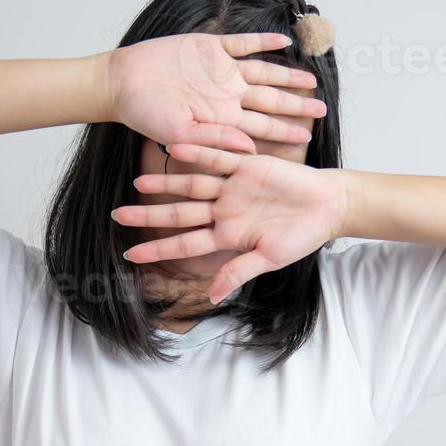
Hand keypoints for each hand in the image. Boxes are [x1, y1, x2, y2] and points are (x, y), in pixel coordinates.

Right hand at [105, 33, 325, 152]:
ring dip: (288, 75)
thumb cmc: (144, 114)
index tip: (309, 137)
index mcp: (223, 117)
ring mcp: (221, 70)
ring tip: (311, 79)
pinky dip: (262, 41)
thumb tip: (251, 149)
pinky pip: (243, 43)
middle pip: (271, 101)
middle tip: (322, 110)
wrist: (122, 83)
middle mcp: (228, 94)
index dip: (286, 131)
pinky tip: (283, 41)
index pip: (263, 127)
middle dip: (297, 106)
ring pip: (264, 72)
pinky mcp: (210, 47)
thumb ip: (214, 140)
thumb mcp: (179, 133)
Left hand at [112, 145, 351, 303]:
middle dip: (149, 215)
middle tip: (117, 215)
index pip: (185, 243)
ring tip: (138, 183)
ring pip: (191, 185)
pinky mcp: (247, 165)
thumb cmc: (302, 236)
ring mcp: (233, 187)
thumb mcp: (269, 258)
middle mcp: (224, 210)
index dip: (158, 248)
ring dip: (166, 184)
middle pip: (179, 214)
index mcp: (228, 235)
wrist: (328, 206)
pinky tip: (177, 149)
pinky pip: (218, 157)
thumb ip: (239, 272)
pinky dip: (199, 153)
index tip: (130, 254)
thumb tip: (211, 296)